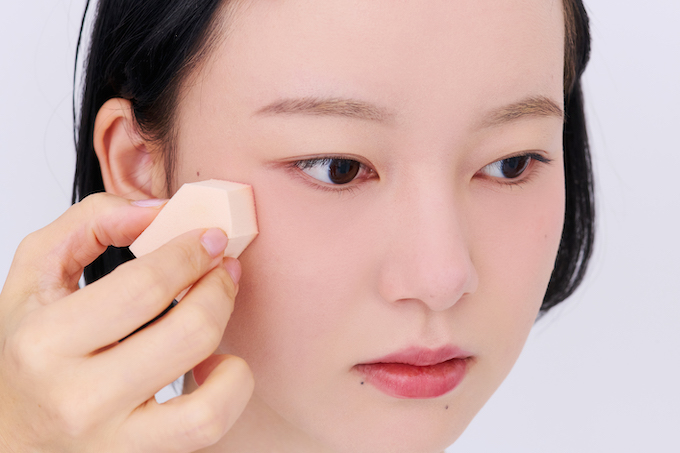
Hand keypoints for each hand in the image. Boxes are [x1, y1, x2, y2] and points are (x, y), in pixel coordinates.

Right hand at [0, 193, 253, 451]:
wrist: (8, 431)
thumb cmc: (25, 351)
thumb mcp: (36, 273)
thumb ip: (90, 223)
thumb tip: (158, 212)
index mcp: (44, 343)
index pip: (145, 286)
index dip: (191, 253)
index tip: (210, 237)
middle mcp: (78, 400)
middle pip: (188, 334)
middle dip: (220, 288)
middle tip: (223, 270)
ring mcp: (112, 442)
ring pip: (208, 404)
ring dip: (232, 352)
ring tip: (218, 325)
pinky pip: (208, 430)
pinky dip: (228, 393)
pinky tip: (208, 368)